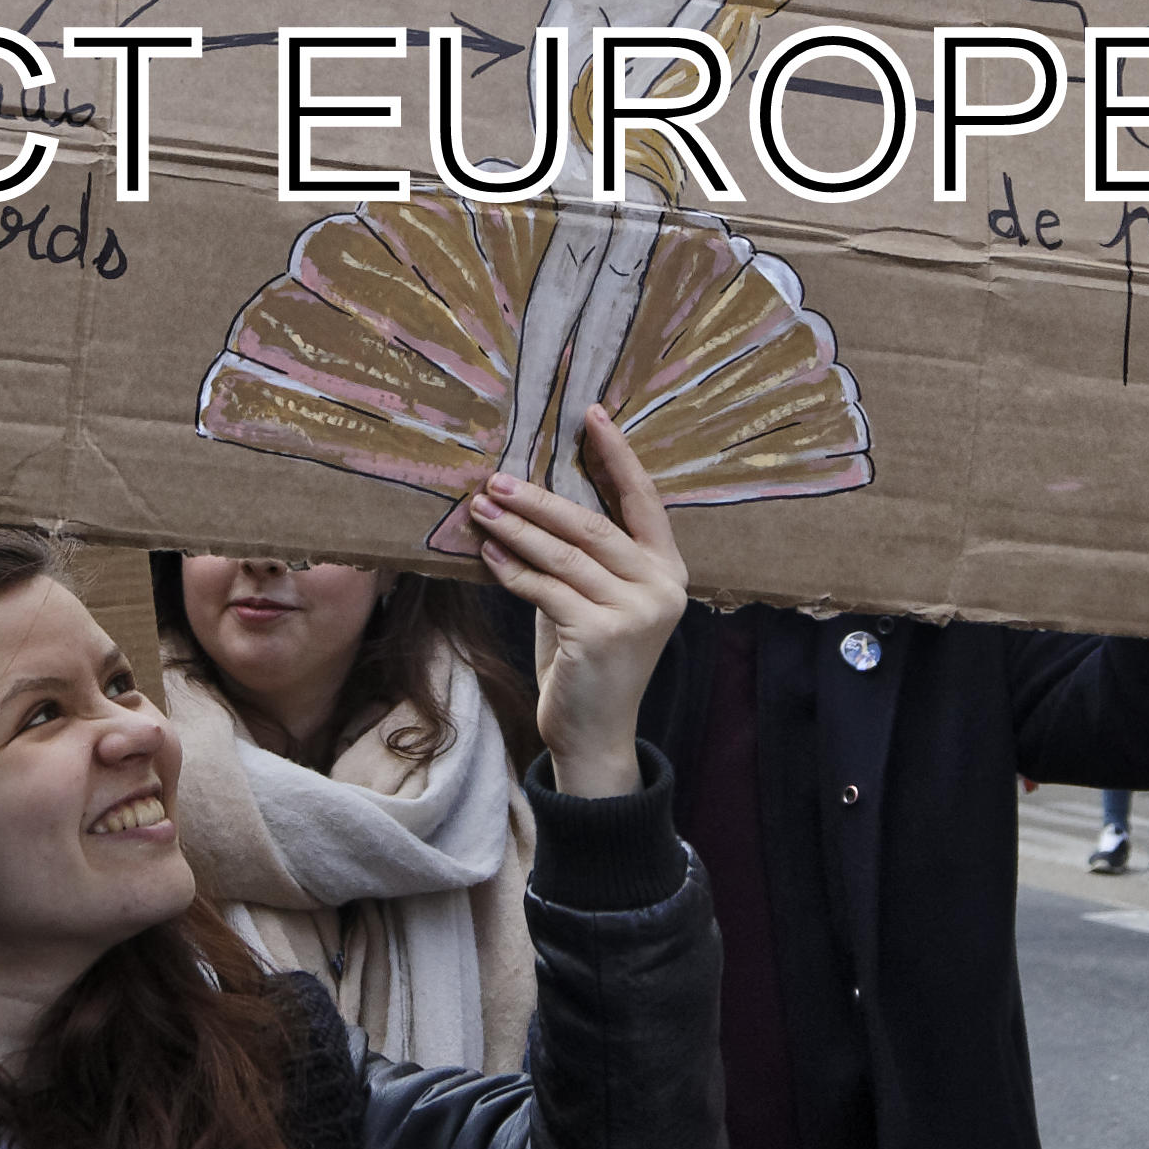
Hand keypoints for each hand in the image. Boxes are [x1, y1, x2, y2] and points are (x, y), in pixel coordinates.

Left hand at [470, 408, 689, 796]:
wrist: (594, 734)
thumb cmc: (587, 660)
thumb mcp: (593, 599)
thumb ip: (580, 556)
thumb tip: (529, 497)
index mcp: (668, 569)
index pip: (644, 499)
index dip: (617, 454)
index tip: (590, 414)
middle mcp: (661, 587)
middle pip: (593, 524)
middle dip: (539, 498)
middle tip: (494, 478)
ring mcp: (635, 612)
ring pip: (564, 554)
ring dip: (516, 528)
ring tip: (480, 508)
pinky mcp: (600, 635)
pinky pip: (544, 590)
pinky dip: (512, 571)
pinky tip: (487, 555)